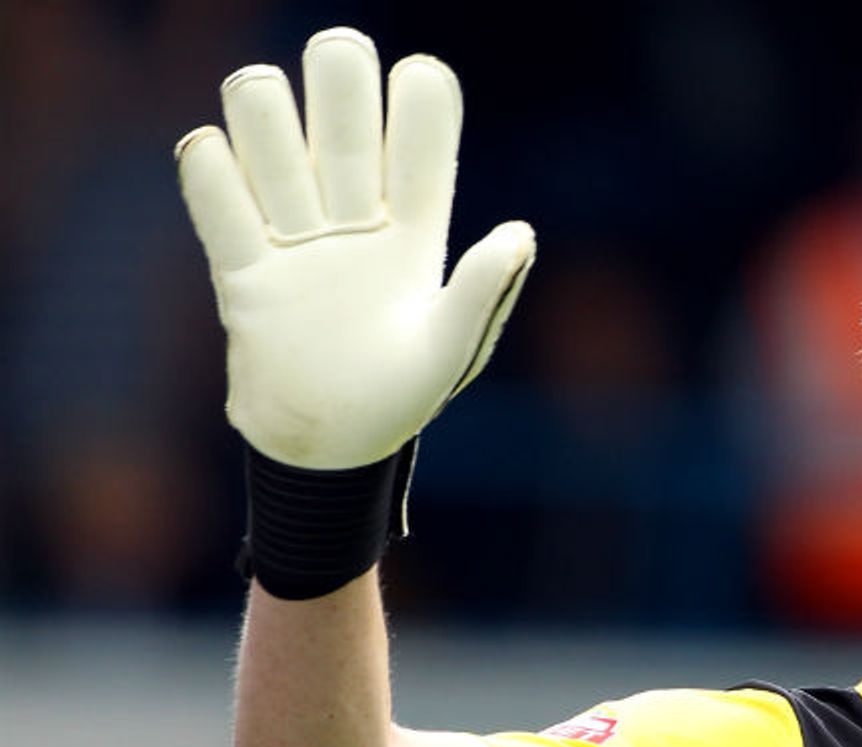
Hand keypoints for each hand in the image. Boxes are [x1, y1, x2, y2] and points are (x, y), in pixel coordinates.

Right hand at [175, 26, 533, 469]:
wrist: (327, 451)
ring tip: (268, 108)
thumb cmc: (402, 400)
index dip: (421, 107)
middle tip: (338, 52)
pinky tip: (216, 156)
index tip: (420, 76)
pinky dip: (212, 173)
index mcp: (417, 234)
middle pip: (342, 126)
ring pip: (273, 145)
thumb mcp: (453, 351)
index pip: (421, 150)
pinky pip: (218, 204)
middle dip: (339, 83)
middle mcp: (355, 220)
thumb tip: (521, 232)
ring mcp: (295, 239)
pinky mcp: (243, 270)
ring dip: (267, 116)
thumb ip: (485, 292)